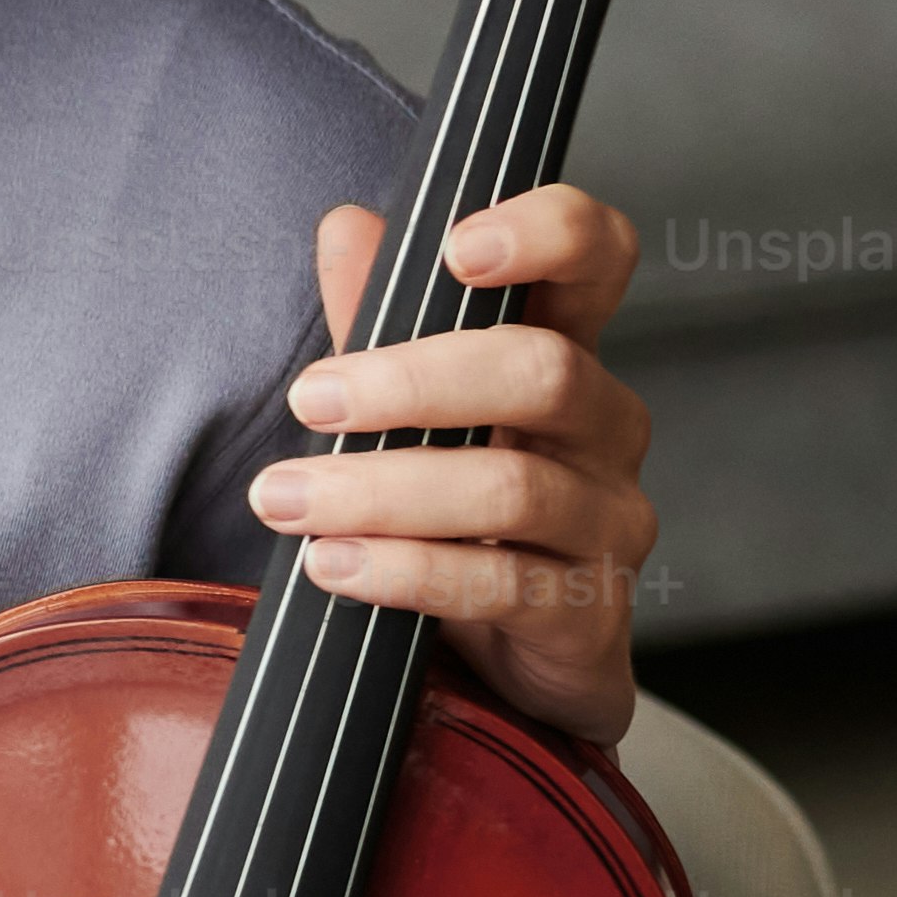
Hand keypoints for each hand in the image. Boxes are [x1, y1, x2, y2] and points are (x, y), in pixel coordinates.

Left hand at [250, 187, 655, 747]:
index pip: (598, 257)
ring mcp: (609, 521)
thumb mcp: (407, 415)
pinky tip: (334, 567)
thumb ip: (380, 321)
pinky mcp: (589, 612)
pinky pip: (503, 583)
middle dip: (414, 382)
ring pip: (512, 485)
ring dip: (383, 489)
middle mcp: (603, 429)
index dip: (548, 232)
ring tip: (287, 501)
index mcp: (561, 355)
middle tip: (309, 400)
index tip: (456, 248)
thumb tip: (347, 225)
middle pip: (543, 370)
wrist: (502, 670)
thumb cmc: (454, 520)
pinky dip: (407, 571)